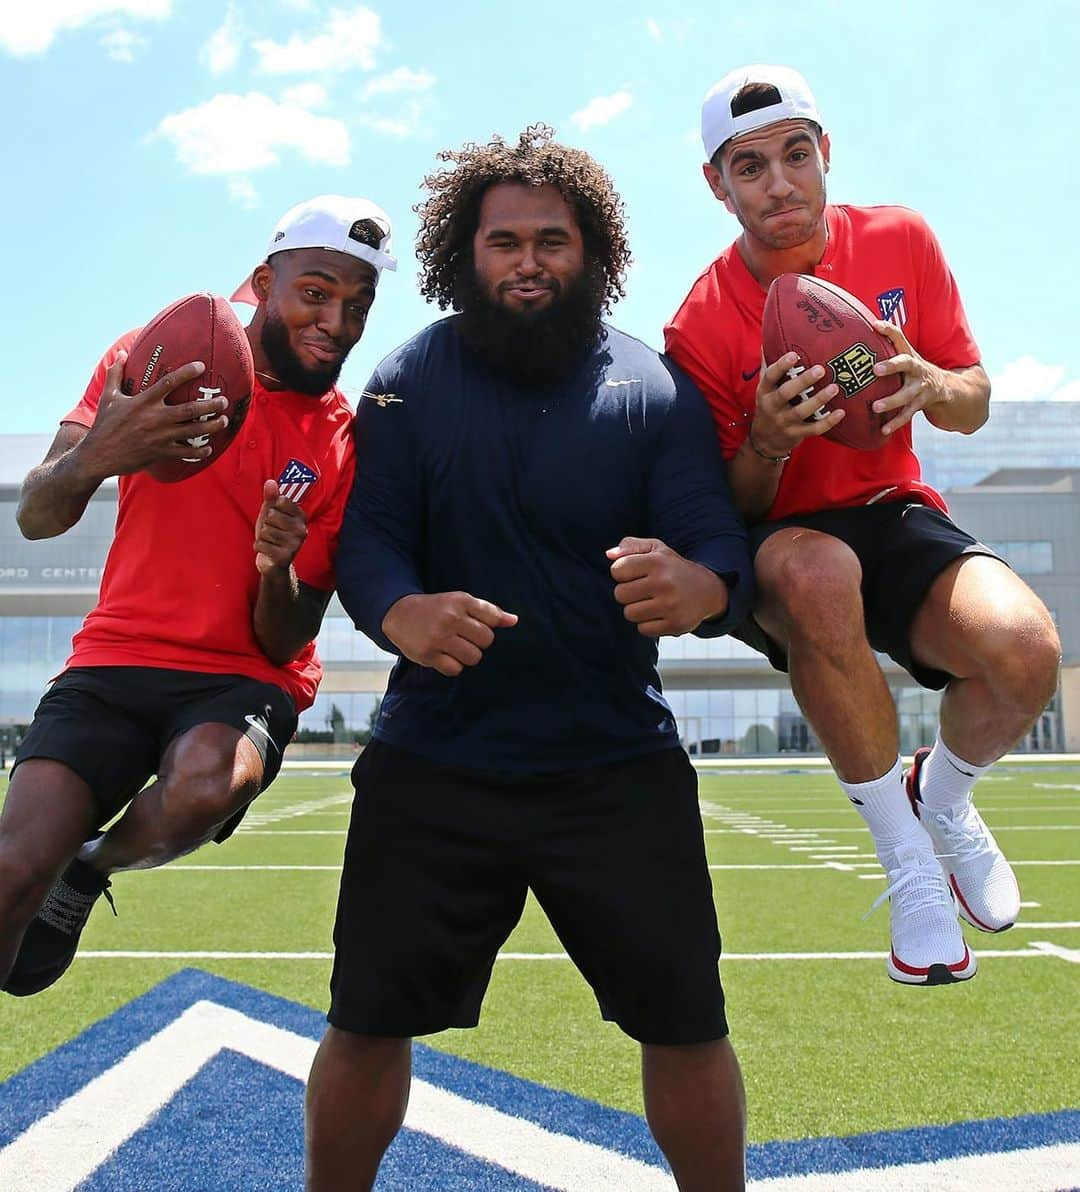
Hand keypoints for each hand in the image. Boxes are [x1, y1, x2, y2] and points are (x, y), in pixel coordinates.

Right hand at [81, 353, 229, 477]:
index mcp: (142, 402)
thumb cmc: (104, 425)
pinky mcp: (160, 452)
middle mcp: (154, 418)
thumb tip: (120, 353)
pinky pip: (184, 452)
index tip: (202, 366)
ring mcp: (159, 437)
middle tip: (224, 400)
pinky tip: (209, 448)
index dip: (186, 373)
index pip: (168, 383)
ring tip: (224, 421)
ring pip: (192, 431)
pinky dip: (199, 451)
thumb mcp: (108, 397)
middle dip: (209, 405)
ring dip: (211, 426)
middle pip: (188, 410)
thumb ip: (116, 374)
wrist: (98, 455)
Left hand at [254, 479, 307, 575]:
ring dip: (262, 536)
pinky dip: (259, 547)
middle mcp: (301, 530)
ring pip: (265, 530)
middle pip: (271, 515)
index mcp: (301, 516)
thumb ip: (271, 498)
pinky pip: (261, 544)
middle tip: (271, 531)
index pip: (281, 500)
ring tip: (270, 542)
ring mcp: (295, 544)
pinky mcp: (285, 557)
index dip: (272, 508)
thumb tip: (270, 482)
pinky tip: (267, 550)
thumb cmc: (273, 534)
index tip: (276, 517)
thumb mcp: (271, 513)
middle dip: (265, 523)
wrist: (274, 562)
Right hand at [382, 592, 517, 676]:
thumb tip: (514, 620)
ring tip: (454, 648)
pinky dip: (452, 666)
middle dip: (478, 642)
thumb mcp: (461, 602)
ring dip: (467, 656)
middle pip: (486, 641)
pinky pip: (455, 669)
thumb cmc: (437, 609)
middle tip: (463, 637)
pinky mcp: (428, 654)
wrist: (400, 614)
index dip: (487, 626)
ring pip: (473, 657)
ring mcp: (438, 637)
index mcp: (461, 601)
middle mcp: (450, 618)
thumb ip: (489, 612)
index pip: (493, 619)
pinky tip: (443, 656)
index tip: (474, 625)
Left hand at [607, 537, 727, 636]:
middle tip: (642, 590)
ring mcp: (670, 605)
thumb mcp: (656, 549)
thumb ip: (631, 546)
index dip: (622, 573)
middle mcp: (664, 582)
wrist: (708, 590)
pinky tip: (659, 614)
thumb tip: (609, 555)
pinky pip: (643, 629)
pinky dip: (647, 624)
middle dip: (627, 593)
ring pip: (630, 613)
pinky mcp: (676, 624)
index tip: (634, 574)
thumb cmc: (673, 569)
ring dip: (636, 610)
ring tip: (650, 602)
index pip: (617, 570)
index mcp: (657, 561)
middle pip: (620, 594)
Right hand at [745, 351, 843, 459]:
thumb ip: (769, 365)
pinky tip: (841, 413)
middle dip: (803, 381)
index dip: (781, 366)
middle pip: (786, 393)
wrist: (764, 440)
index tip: (794, 354)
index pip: (770, 376)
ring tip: (835, 388)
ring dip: (819, 400)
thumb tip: (770, 339)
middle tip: (821, 369)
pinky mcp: (796, 434)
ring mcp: (784, 422)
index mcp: (765, 391)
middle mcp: (772, 406)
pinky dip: (828, 422)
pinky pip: (813, 429)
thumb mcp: (765, 387)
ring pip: (802, 412)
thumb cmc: (769, 406)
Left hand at [869, 321, 949, 435]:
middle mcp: (916, 369)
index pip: (900, 338)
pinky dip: (895, 423)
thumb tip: (861, 331)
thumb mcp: (905, 357)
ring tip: (876, 407)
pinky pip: (907, 415)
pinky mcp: (921, 404)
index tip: (875, 325)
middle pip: (906, 364)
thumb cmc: (913, 371)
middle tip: (875, 370)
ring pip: (907, 394)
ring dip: (891, 401)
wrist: (947, 388)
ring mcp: (920, 387)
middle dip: (892, 365)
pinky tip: (883, 430)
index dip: (889, 330)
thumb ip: (887, 347)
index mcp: (909, 355)